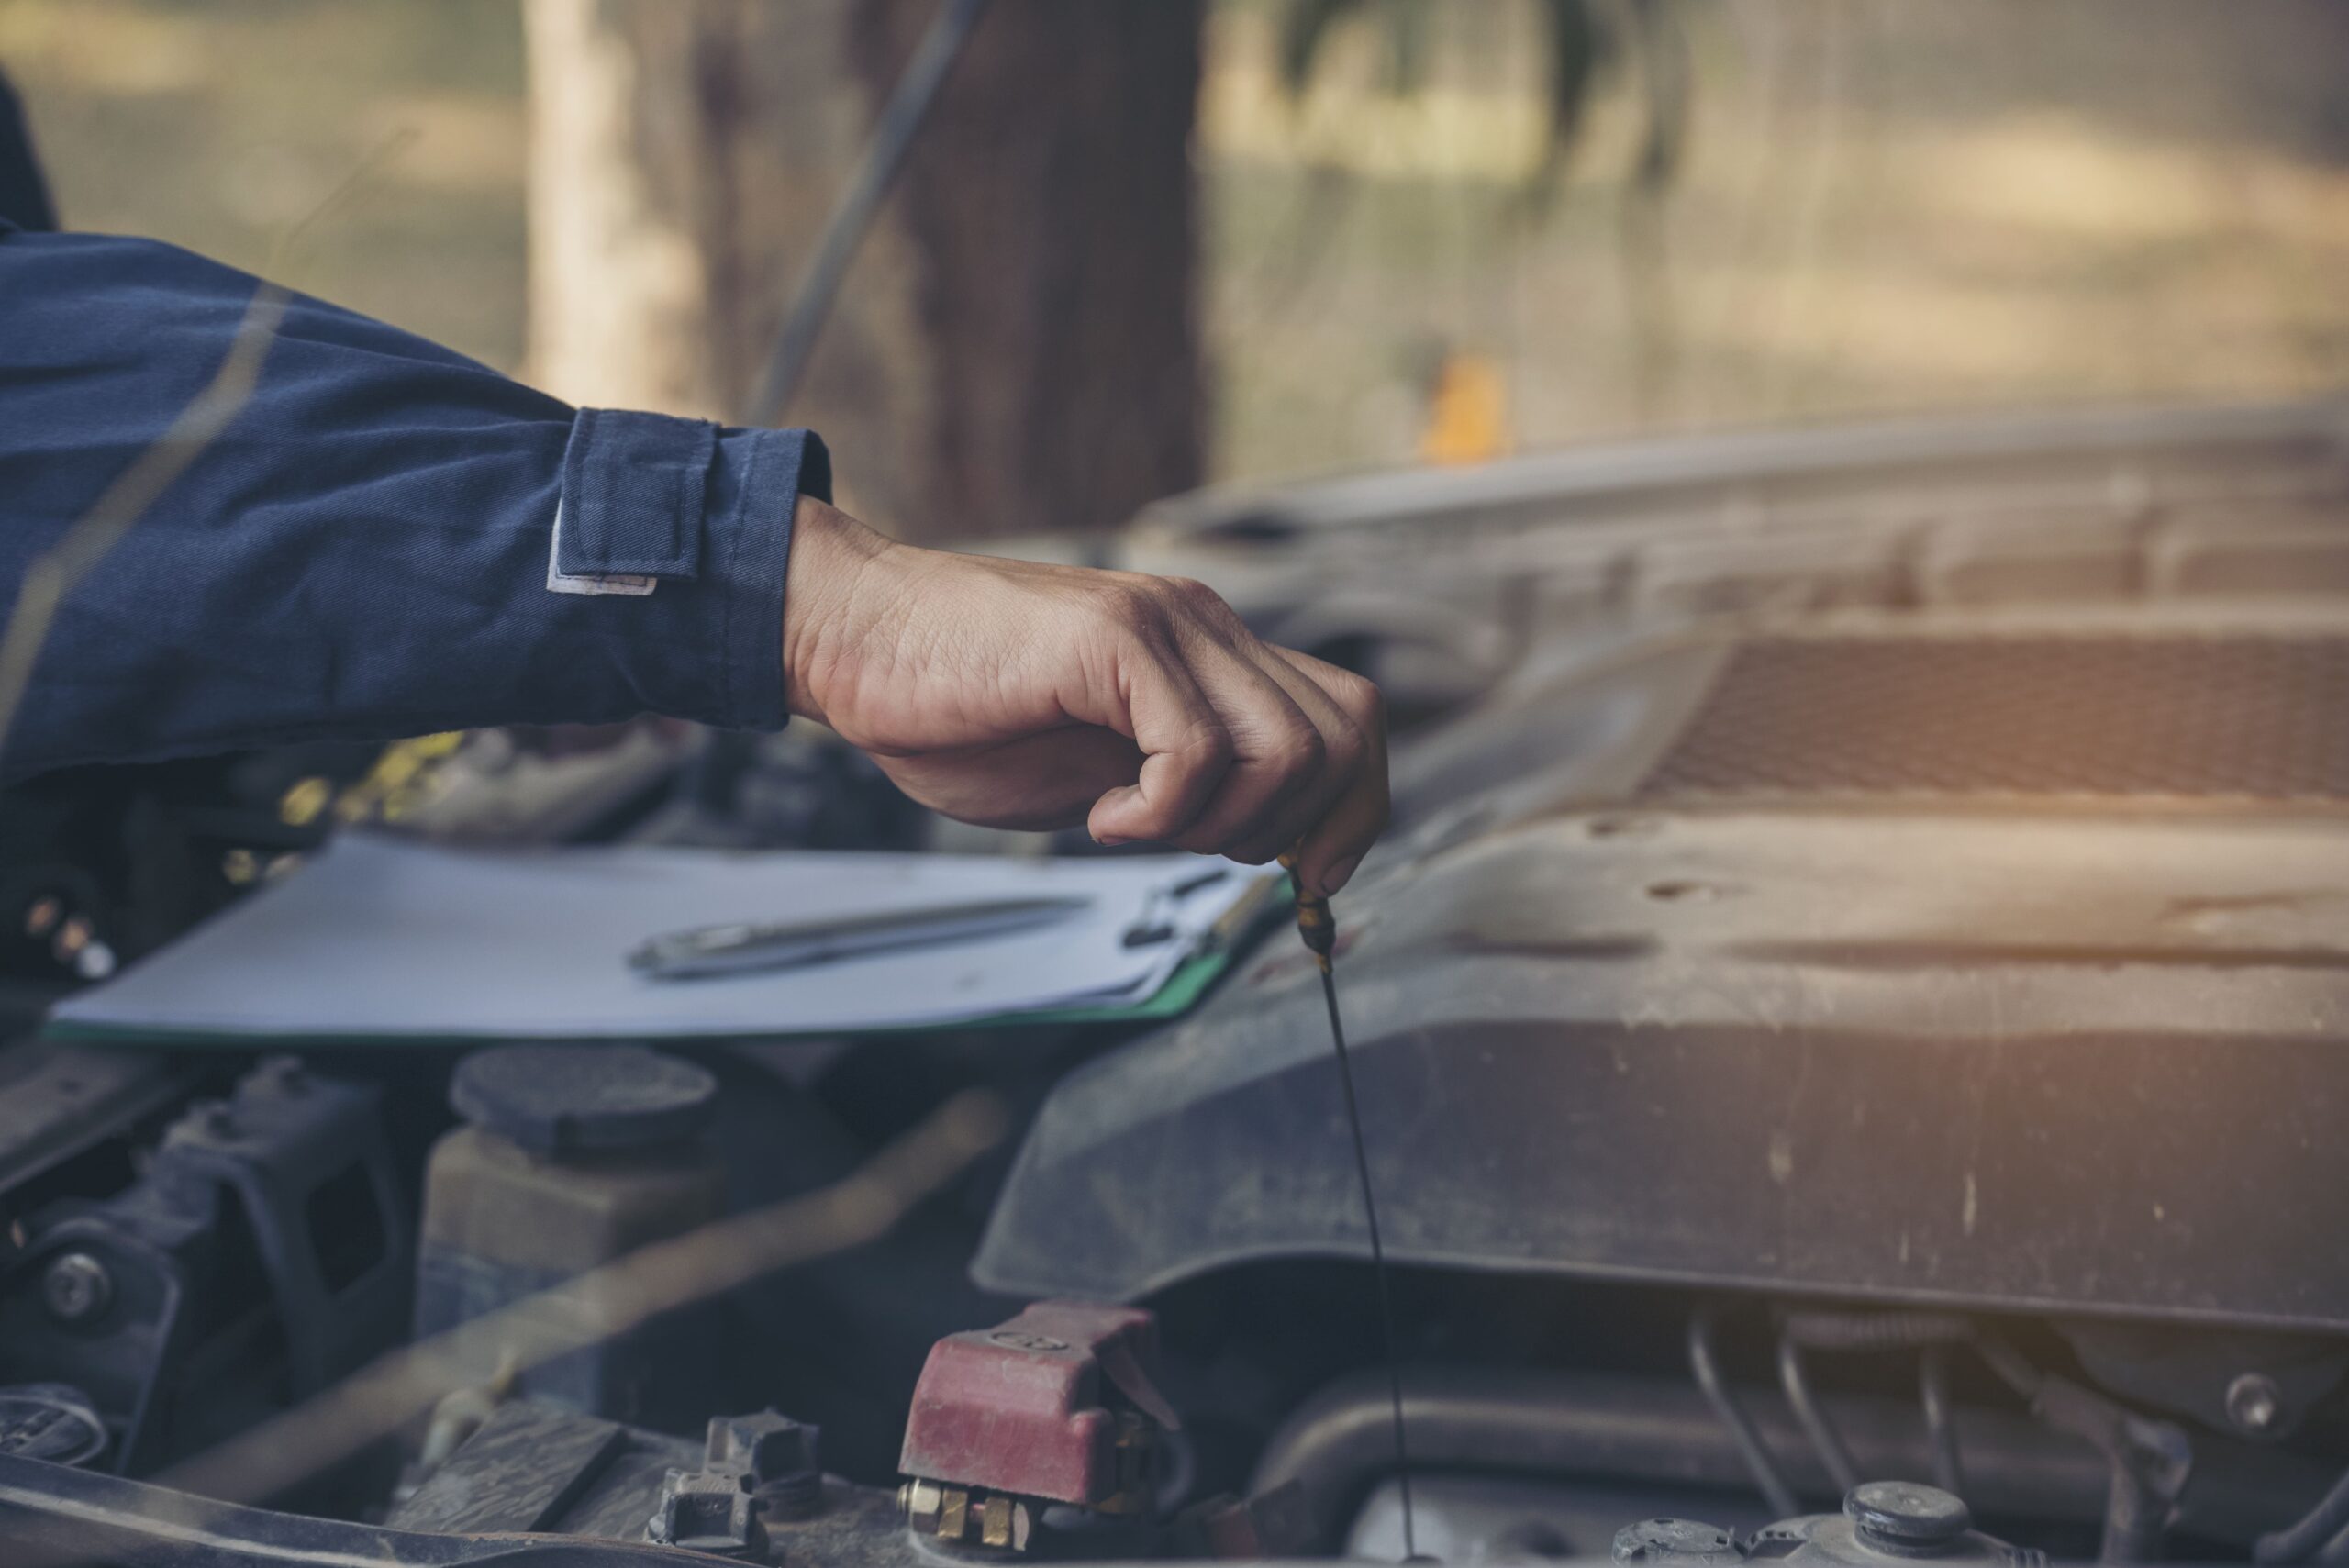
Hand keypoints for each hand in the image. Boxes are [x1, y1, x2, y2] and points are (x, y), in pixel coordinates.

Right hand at [780, 497, 1387, 895]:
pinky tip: (1099, 818)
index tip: (1308, 875)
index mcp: (1212, 655)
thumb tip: (1267, 842)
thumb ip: (1186, 785)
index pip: (1350, 720)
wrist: (858, 642)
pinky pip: (1197, 751)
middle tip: (1203, 851)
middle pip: (1344, 734)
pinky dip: (1160, 815)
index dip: (1356, 808)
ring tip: (1139, 830)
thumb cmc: (963, 709)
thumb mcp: (1104, 764)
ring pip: (1288, 749)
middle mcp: (1205, 627)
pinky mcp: (1113, 642)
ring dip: (1224, 825)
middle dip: (1297, 829)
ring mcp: (1166, 626)